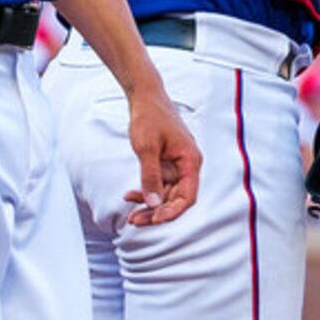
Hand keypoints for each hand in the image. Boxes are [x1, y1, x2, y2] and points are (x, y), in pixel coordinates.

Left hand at [123, 86, 201, 225]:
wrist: (145, 97)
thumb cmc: (149, 118)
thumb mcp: (146, 148)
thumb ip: (151, 176)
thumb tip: (153, 203)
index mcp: (190, 161)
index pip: (188, 196)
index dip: (172, 211)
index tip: (155, 219)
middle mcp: (187, 165)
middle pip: (176, 198)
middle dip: (156, 212)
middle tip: (135, 222)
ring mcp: (176, 165)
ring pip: (166, 193)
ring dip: (149, 205)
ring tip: (130, 216)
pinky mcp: (166, 163)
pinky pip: (158, 184)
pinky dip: (145, 191)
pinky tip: (129, 196)